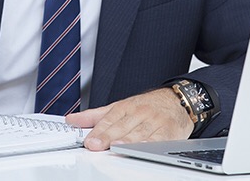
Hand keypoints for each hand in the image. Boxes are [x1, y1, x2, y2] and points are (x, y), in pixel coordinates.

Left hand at [65, 88, 192, 150]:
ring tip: (116, 146)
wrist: (177, 101)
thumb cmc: (146, 106)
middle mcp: (139, 113)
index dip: (98, 130)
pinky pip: (158, 140)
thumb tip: (72, 120)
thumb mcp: (119, 106)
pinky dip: (150, 145)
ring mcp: (154, 122)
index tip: (89, 140)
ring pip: (139, 133)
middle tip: (96, 145)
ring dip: (127, 140)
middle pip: (122, 127)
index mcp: (125, 107)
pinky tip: (142, 149)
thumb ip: (95, 116)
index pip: (109, 119)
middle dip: (108, 136)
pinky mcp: (168, 132)